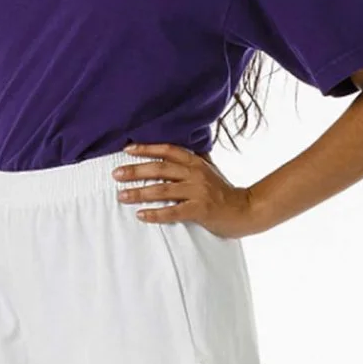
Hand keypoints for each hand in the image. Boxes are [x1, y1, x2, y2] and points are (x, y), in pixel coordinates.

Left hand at [112, 143, 262, 238]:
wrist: (246, 210)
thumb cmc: (223, 191)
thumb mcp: (208, 170)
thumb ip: (192, 161)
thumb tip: (170, 152)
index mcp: (196, 162)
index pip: (167, 150)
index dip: (146, 148)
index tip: (127, 150)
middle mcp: (196, 173)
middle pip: (160, 169)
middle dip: (135, 171)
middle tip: (116, 174)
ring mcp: (198, 191)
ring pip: (163, 190)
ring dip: (140, 192)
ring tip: (122, 195)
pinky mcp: (200, 210)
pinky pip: (173, 211)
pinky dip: (155, 213)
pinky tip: (141, 215)